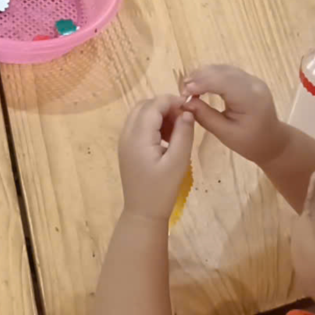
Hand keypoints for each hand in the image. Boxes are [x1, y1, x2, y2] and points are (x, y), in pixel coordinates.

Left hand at [117, 95, 194, 222]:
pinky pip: (138, 125)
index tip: (190, 110)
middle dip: (165, 106)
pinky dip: (152, 124)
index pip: (153, 105)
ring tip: (177, 131)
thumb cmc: (162, 189)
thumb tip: (187, 112)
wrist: (143, 212)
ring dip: (158, 114)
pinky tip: (166, 139)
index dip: (172, 102)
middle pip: (144, 105)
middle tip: (183, 121)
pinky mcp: (126, 147)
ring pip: (139, 114)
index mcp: (138, 136)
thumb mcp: (178, 162)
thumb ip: (183, 134)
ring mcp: (124, 141)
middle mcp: (126, 134)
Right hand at [179, 66, 284, 169]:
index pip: (222, 82)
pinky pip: (227, 72)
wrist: (272, 141)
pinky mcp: (248, 80)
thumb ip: (205, 116)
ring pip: (223, 68)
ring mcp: (252, 79)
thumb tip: (184, 103)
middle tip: (182, 90)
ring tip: (188, 87)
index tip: (183, 93)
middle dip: (199, 77)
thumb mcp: (225, 134)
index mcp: (250, 98)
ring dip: (203, 74)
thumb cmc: (249, 142)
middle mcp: (253, 84)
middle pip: (221, 71)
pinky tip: (200, 84)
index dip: (201, 83)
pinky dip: (211, 75)